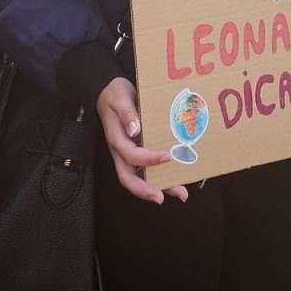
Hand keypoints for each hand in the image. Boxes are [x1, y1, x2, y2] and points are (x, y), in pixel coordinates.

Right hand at [95, 78, 188, 204]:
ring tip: (180, 193)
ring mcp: (129, 154)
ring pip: (140, 178)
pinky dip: (163, 177)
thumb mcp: (119, 98)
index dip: (147, 159)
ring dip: (159, 187)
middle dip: (145, 190)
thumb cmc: (115, 95)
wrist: (109, 92)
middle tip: (162, 197)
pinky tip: (178, 179)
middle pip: (129, 178)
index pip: (130, 155)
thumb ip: (126, 113)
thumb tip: (134, 129)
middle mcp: (122, 152)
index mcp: (116, 139)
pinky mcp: (138, 152)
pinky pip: (148, 169)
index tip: (166, 157)